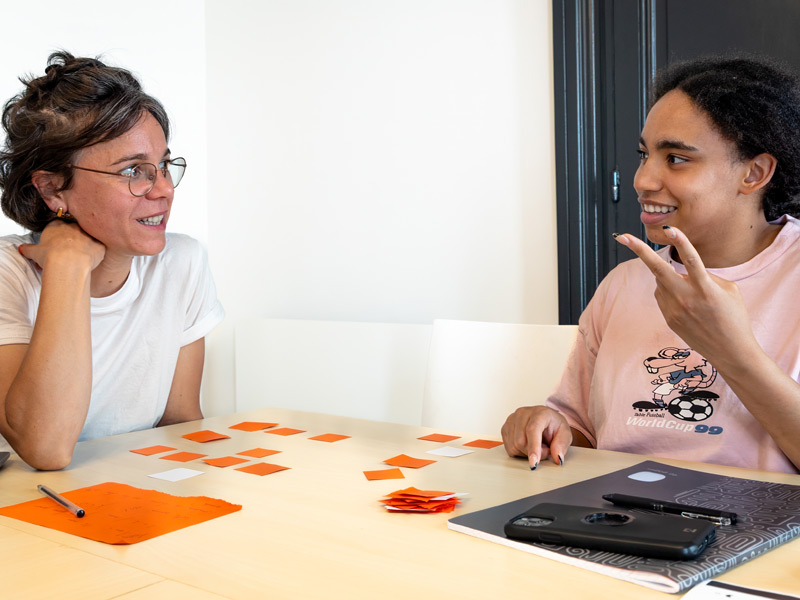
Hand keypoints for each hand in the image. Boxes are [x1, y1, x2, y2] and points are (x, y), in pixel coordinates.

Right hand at [18, 219, 104, 271]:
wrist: (68, 263)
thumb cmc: (50, 256)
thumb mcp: (34, 252)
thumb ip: (29, 249)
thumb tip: (23, 249)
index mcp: (56, 225)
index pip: (57, 225)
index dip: (57, 235)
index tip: (55, 245)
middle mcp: (73, 227)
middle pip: (74, 230)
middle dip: (72, 239)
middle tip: (67, 252)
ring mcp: (88, 234)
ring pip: (88, 238)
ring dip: (84, 246)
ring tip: (79, 258)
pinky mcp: (99, 245)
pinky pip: (99, 248)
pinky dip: (95, 255)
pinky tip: (90, 262)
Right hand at [501, 405, 571, 468]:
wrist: (546, 421)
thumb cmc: (554, 426)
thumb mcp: (565, 435)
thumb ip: (562, 445)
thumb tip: (557, 456)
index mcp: (539, 412)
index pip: (532, 430)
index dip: (533, 447)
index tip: (534, 462)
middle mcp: (522, 413)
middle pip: (521, 441)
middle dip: (533, 452)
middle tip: (545, 449)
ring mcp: (511, 419)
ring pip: (514, 446)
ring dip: (526, 452)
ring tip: (536, 445)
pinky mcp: (505, 427)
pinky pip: (509, 448)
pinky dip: (519, 451)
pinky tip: (527, 444)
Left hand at [614, 226, 755, 361]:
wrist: (731, 352)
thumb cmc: (734, 317)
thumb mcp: (728, 291)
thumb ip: (705, 276)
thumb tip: (682, 270)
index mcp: (706, 289)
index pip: (692, 260)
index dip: (681, 242)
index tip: (670, 228)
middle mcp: (687, 299)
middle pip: (658, 270)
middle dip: (639, 250)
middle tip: (621, 236)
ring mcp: (674, 310)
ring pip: (660, 282)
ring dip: (668, 276)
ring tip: (691, 292)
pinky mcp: (668, 319)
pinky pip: (662, 296)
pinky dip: (669, 290)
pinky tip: (686, 302)